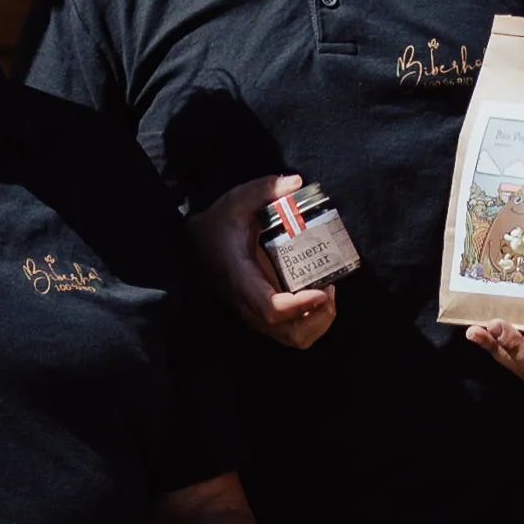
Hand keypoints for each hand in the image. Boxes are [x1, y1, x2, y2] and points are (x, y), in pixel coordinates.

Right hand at [197, 182, 336, 350]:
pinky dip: (309, 323)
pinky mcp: (259, 315)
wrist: (194, 245)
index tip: (322, 290)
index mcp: (241, 278)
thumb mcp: (237, 200)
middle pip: (288, 333)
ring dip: (316, 323)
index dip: (300, 306)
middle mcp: (247, 304)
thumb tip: (296, 183)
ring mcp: (253, 314)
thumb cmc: (218, 224)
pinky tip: (316, 298)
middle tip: (329, 288)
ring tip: (326, 295)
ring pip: (291, 339)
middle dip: (317, 317)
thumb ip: (265, 189)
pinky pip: (288, 333)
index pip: (271, 308)